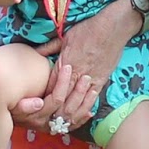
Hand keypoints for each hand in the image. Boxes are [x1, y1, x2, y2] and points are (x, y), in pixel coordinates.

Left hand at [13, 0, 136, 131]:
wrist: (112, 28)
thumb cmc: (88, 29)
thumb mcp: (65, 37)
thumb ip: (50, 48)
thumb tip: (36, 52)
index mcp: (65, 63)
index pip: (52, 86)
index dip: (45, 98)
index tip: (39, 105)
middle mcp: (76, 74)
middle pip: (63, 99)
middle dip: (54, 111)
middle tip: (46, 119)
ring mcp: (90, 79)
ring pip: (77, 103)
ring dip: (69, 113)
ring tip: (62, 120)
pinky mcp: (101, 81)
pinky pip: (91, 99)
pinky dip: (85, 107)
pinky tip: (80, 114)